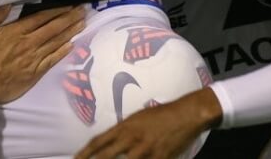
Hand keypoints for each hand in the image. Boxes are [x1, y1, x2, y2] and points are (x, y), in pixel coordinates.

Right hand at [0, 4, 84, 114]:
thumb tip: (8, 3)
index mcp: (15, 32)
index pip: (41, 17)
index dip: (57, 10)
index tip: (69, 4)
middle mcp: (28, 43)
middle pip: (53, 28)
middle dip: (69, 18)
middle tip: (83, 10)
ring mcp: (33, 59)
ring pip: (56, 42)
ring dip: (70, 32)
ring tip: (82, 23)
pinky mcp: (35, 73)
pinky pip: (52, 60)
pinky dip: (63, 52)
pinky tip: (72, 45)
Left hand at [76, 88, 220, 158]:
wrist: (186, 115)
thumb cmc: (161, 114)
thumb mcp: (138, 118)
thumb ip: (123, 131)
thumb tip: (109, 142)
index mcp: (125, 127)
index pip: (98, 142)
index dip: (84, 152)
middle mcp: (131, 139)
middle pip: (105, 156)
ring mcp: (145, 151)